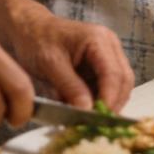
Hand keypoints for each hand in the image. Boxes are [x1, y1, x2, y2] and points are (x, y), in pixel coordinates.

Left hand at [6, 8, 133, 110]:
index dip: (109, 98)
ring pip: (119, 86)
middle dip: (112, 104)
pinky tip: (84, 109)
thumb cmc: (38, 40)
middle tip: (95, 124)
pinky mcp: (101, 66)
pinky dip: (99, 100)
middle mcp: (109, 45)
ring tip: (87, 118)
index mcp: (98, 39)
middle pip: (124, 81)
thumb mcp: (50, 64)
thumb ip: (70, 87)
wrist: (30, 29)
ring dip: (107, 104)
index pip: (114, 74)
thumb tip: (87, 111)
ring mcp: (108, 55)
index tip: (98, 119)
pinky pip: (108, 87)